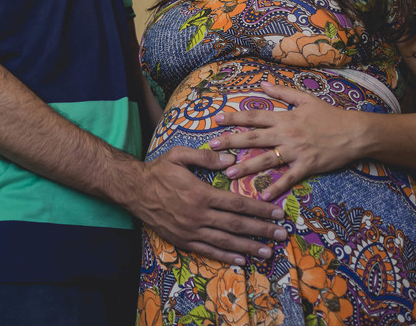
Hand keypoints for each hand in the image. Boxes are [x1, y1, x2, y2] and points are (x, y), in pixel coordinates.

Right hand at [132, 147, 287, 265]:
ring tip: (268, 252)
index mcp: (201, 194)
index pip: (238, 203)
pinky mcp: (182, 240)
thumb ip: (206, 157)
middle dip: (262, 230)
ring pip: (226, 241)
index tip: (278, 212)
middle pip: (237, 225)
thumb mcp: (179, 155)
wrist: (133, 190)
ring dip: (249, 247)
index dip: (260, 209)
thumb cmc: (158, 171)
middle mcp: (198, 215)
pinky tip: (241, 260)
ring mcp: (191, 230)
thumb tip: (232, 160)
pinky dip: (226, 257)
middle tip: (282, 234)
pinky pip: (208, 251)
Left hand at [209, 81, 363, 200]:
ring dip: (246, 167)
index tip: (216, 120)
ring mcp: (296, 151)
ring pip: (266, 159)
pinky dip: (276, 187)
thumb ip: (282, 92)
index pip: (254, 116)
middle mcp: (286, 134)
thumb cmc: (330, 115)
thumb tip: (262, 84)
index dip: (234, 117)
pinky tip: (262, 196)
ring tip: (228, 173)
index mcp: (284, 117)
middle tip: (212, 147)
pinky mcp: (307, 166)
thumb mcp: (305, 99)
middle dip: (231, 142)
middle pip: (253, 137)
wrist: (355, 132)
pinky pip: (288, 178)